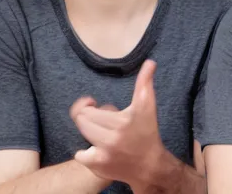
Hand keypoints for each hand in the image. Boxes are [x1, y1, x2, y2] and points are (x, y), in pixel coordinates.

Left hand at [70, 60, 164, 188]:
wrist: (150, 166)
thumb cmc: (148, 132)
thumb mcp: (147, 105)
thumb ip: (145, 82)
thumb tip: (150, 62)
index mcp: (120, 123)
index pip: (87, 111)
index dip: (88, 105)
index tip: (93, 103)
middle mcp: (110, 141)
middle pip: (82, 123)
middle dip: (88, 117)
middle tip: (99, 118)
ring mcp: (103, 157)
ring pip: (81, 138)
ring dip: (88, 133)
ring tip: (101, 133)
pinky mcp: (99, 169)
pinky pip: (81, 156)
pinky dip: (86, 151)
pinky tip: (99, 147)